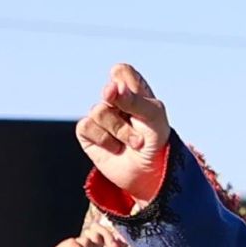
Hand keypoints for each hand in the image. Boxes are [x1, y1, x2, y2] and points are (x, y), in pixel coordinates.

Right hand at [74, 62, 170, 200]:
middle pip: (110, 92)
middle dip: (127, 110)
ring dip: (121, 131)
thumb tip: (111, 88)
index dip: (126, 83)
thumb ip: (134, 100)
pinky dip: (106, 140)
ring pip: (99, 111)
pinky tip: (116, 148)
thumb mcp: (154, 117)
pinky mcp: (87, 132)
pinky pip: (88, 126)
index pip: (122, 72)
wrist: (152, 175)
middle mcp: (114, 101)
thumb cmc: (157, 142)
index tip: (136, 96)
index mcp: (133, 91)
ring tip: (135, 143)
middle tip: (140, 123)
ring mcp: (100, 115)